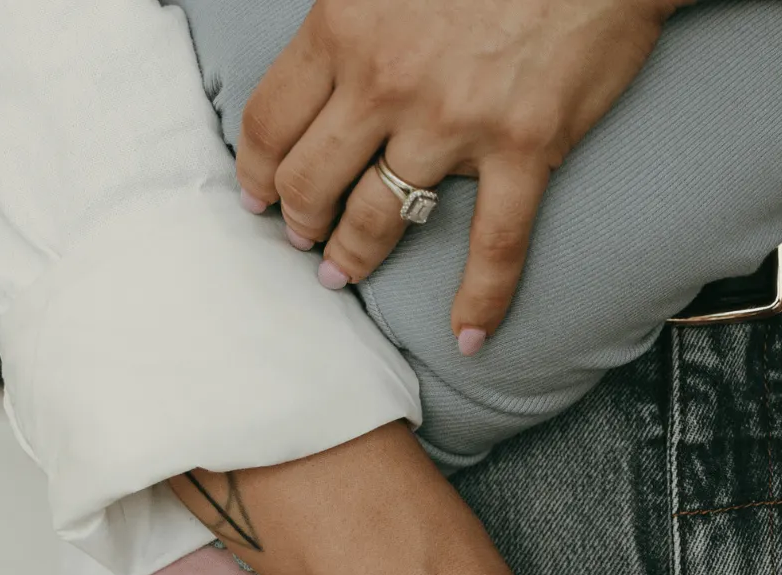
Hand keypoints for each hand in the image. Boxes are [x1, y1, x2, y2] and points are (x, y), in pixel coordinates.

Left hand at [236, 0, 681, 346]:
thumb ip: (353, 16)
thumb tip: (329, 60)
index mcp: (347, 25)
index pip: (274, 120)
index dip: (259, 170)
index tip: (259, 193)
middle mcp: (388, 80)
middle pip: (314, 180)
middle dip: (300, 220)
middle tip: (302, 238)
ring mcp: (455, 122)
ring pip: (381, 218)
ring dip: (354, 256)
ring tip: (343, 273)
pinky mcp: (522, 148)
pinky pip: (495, 245)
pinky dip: (482, 299)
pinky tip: (469, 336)